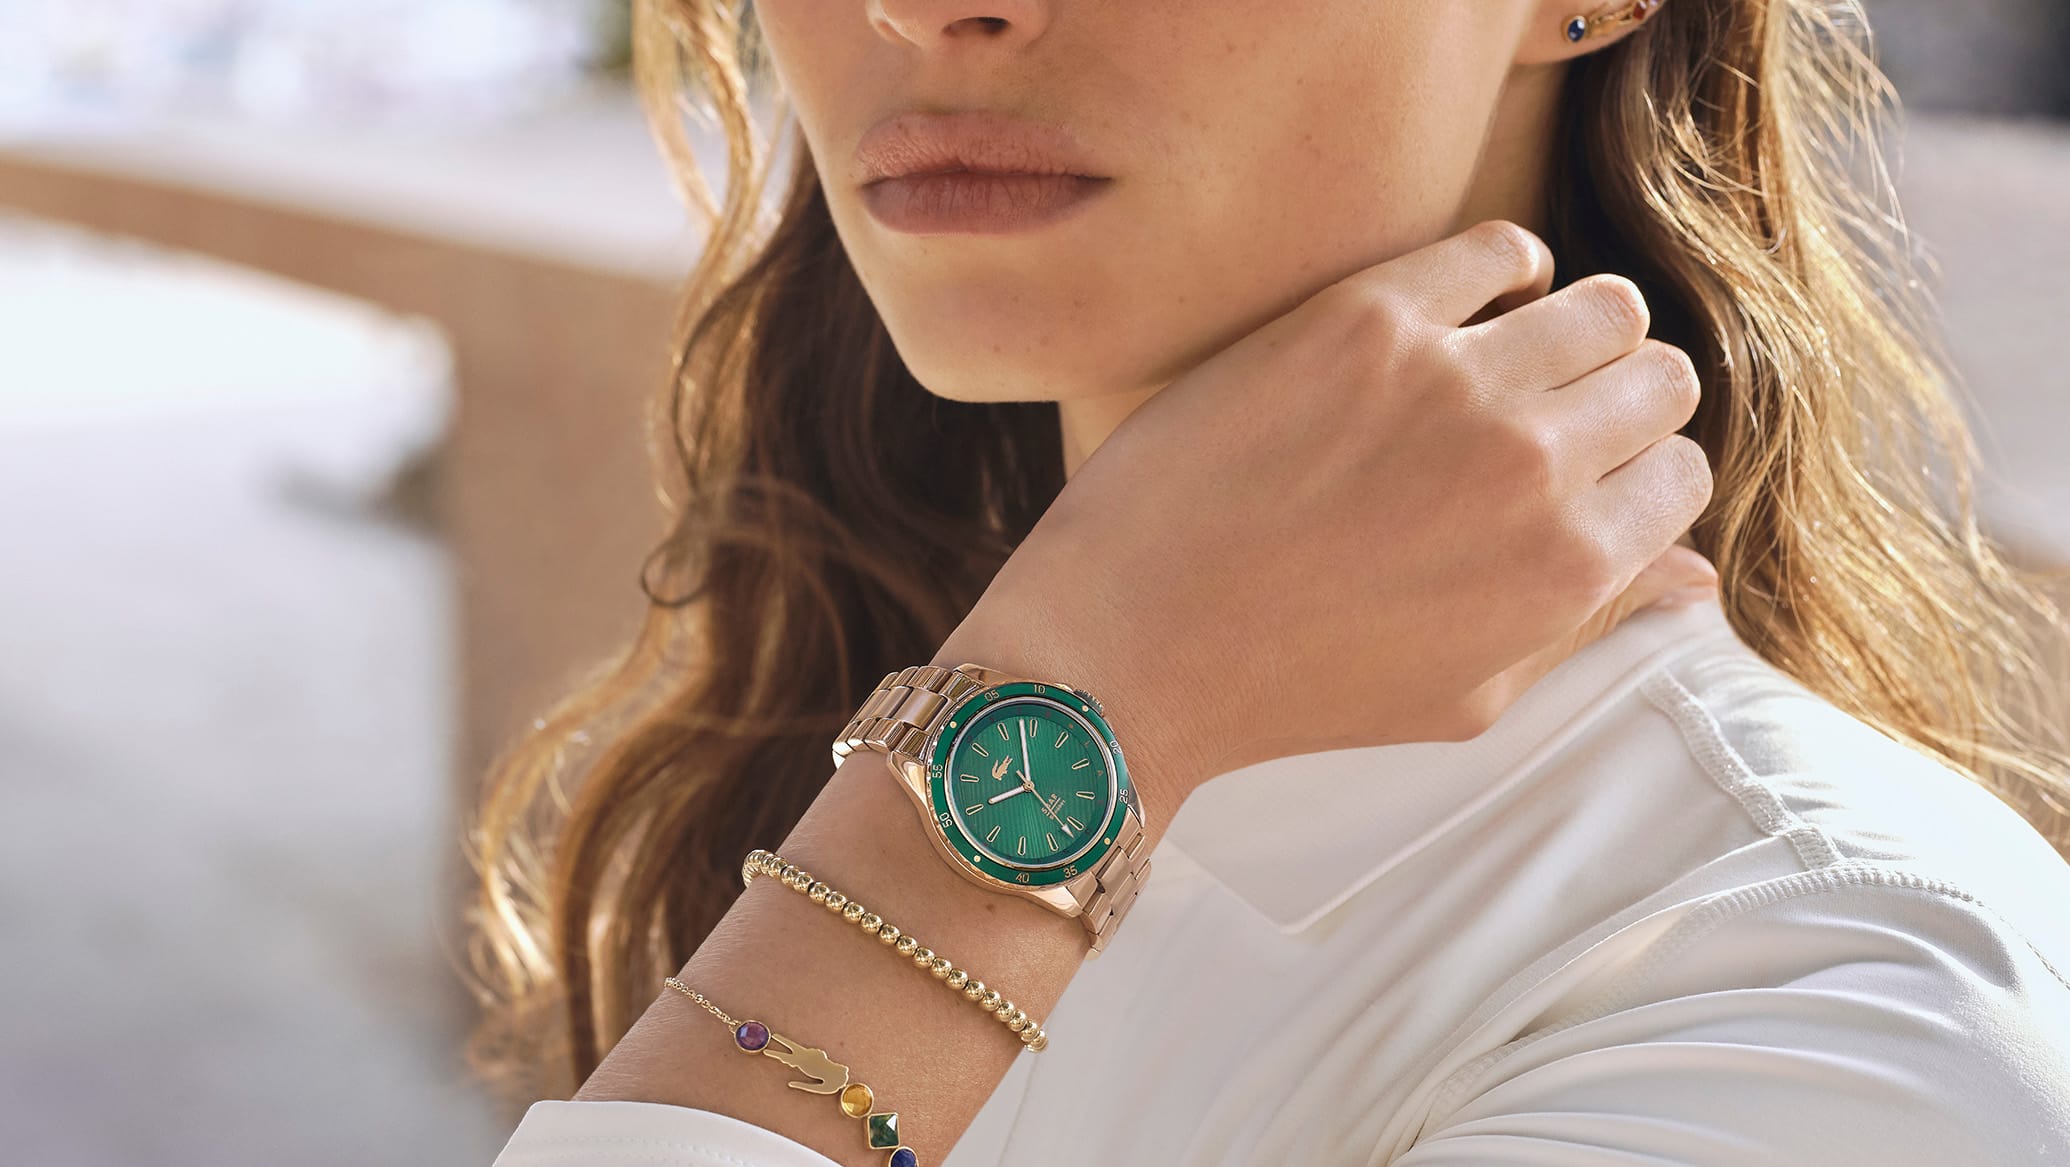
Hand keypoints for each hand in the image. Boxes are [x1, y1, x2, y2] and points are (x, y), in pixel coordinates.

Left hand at [937, 220, 1716, 819]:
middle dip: (1620, 398)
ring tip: (1511, 357)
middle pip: (1659, 379)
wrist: (1134, 644)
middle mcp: (1533, 465)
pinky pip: (1498, 246)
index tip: (1587, 474)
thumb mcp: (1466, 694)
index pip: (1683, 473)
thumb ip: (1586, 625)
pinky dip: (1503, 267)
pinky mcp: (1366, 316)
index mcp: (1570, 569)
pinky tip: (1461, 306)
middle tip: (1552, 412)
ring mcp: (1454, 380)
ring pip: (1601, 306)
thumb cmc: (1295, 688)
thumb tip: (1695, 577)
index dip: (1638, 474)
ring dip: (1575, 329)